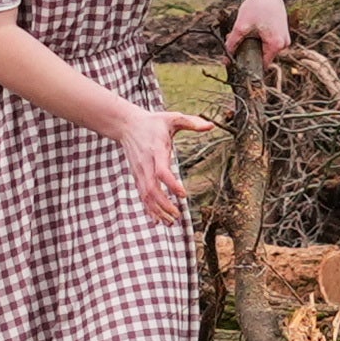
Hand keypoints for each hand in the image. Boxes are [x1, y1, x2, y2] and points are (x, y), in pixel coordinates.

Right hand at [114, 102, 196, 225]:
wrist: (127, 125)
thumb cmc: (153, 122)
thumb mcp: (172, 118)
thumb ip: (191, 122)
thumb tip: (212, 125)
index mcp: (156, 150)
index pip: (161, 171)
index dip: (171, 184)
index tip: (183, 194)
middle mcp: (146, 164)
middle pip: (152, 189)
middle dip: (164, 204)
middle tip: (178, 215)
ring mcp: (140, 172)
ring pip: (146, 196)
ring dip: (157, 211)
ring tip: (171, 222)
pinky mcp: (137, 177)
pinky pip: (142, 196)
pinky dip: (149, 209)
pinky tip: (158, 220)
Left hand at [225, 0, 292, 60]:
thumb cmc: (256, 6)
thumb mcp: (241, 25)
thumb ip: (233, 43)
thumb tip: (226, 58)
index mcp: (276, 45)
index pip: (262, 65)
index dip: (248, 64)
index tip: (237, 62)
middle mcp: (284, 44)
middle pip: (264, 56)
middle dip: (250, 53)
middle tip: (237, 46)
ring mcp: (285, 37)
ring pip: (267, 48)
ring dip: (255, 45)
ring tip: (245, 35)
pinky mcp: (283, 31)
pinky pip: (270, 41)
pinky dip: (261, 38)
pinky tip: (253, 30)